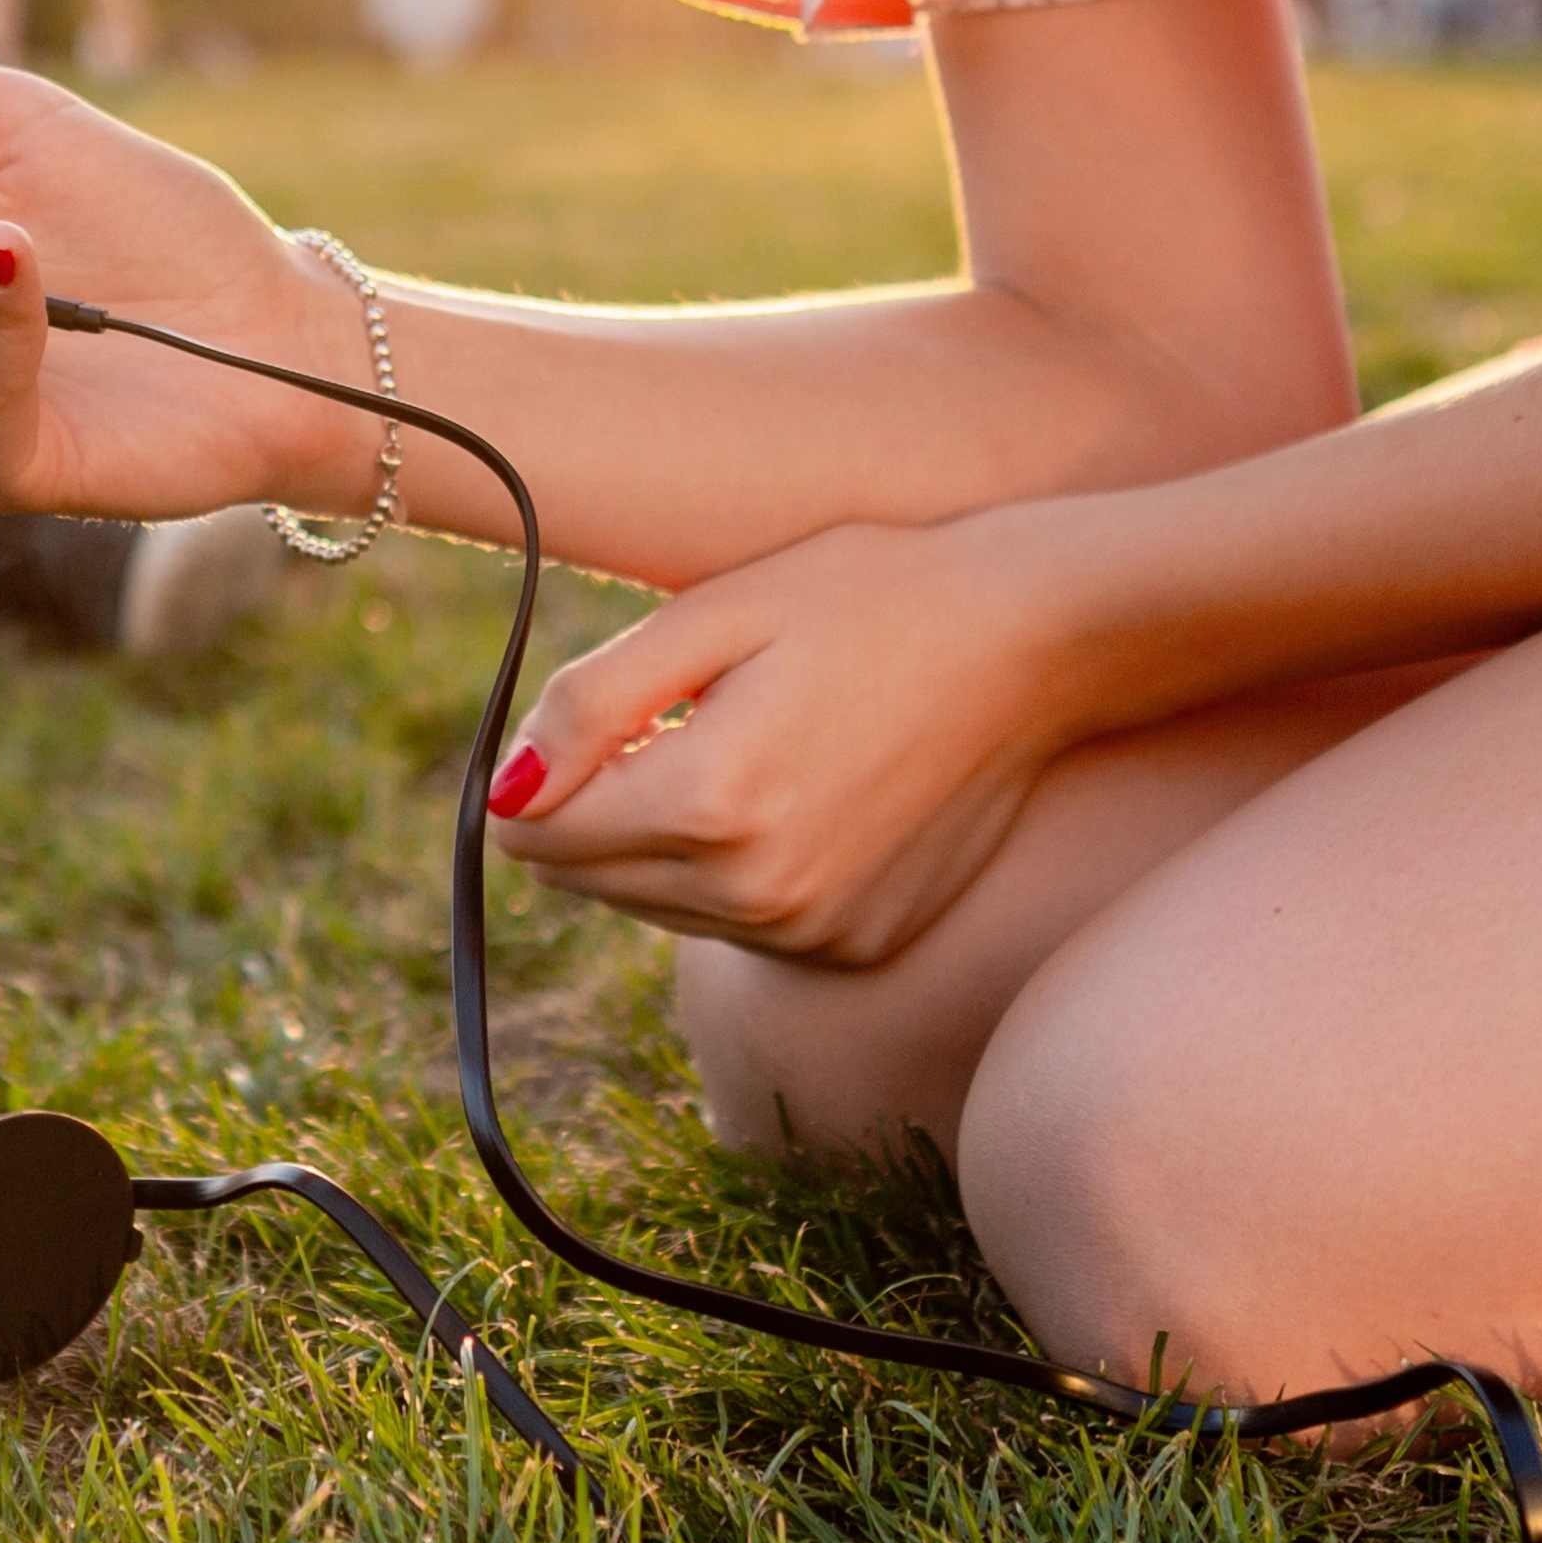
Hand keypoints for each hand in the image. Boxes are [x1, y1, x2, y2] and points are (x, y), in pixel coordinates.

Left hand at [485, 505, 1092, 966]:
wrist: (1037, 639)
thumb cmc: (867, 598)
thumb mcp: (712, 615)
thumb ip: (590, 705)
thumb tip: (504, 793)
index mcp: (709, 803)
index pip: (532, 833)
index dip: (539, 770)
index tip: (598, 713)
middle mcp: (757, 892)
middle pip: (586, 881)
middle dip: (598, 806)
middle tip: (680, 717)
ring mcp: (814, 931)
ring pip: (657, 907)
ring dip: (665, 841)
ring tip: (750, 744)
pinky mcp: (857, 945)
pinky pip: (739, 923)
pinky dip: (738, 868)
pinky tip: (802, 789)